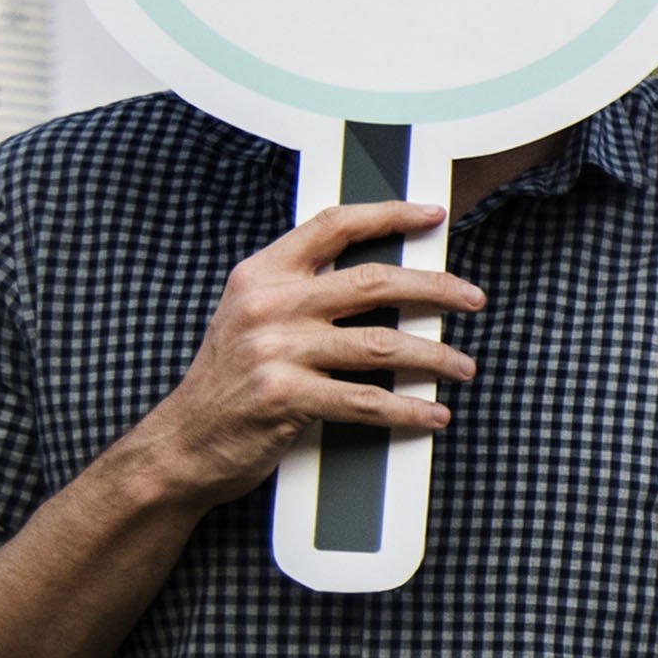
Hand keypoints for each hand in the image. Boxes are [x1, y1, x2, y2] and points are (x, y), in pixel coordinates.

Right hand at [124, 197, 484, 505]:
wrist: (184, 442)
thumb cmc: (230, 380)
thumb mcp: (252, 318)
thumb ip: (303, 291)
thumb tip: (385, 278)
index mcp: (262, 275)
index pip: (333, 226)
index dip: (389, 215)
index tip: (433, 215)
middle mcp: (268, 305)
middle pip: (375, 282)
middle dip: (436, 288)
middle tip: (474, 299)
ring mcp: (275, 350)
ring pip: (382, 344)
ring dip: (435, 357)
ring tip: (464, 366)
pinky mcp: (285, 396)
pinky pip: (366, 400)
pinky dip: (409, 408)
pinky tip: (434, 412)